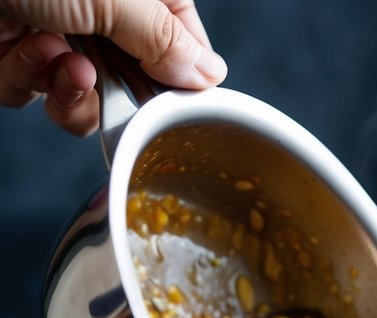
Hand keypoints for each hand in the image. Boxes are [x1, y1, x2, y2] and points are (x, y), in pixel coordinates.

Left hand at [0, 0, 225, 135]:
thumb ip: (164, 36)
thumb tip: (208, 73)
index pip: (179, 36)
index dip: (181, 73)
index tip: (183, 101)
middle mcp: (94, 7)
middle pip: (130, 78)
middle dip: (115, 90)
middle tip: (103, 76)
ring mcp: (51, 29)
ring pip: (81, 97)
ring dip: (69, 88)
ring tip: (57, 57)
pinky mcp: (9, 52)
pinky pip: (32, 93)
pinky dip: (28, 78)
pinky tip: (23, 46)